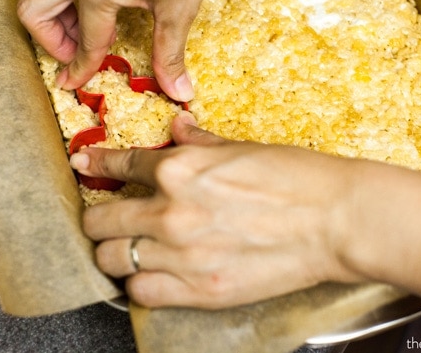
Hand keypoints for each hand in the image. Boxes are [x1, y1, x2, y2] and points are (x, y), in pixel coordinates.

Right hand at [17, 0, 250, 101]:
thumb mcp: (180, 7)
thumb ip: (169, 54)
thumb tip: (177, 90)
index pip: (83, 41)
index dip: (80, 68)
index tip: (74, 83)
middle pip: (34, 11)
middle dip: (54, 41)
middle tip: (82, 54)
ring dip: (62, 17)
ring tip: (98, 31)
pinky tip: (108, 3)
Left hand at [70, 112, 365, 308]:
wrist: (336, 220)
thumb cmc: (296, 178)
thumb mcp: (243, 148)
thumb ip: (199, 143)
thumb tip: (177, 127)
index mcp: (179, 170)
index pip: (119, 165)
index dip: (96, 163)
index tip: (85, 164)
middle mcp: (171, 213)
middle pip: (100, 220)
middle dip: (99, 216)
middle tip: (109, 216)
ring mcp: (182, 255)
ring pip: (112, 260)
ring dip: (116, 252)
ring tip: (130, 248)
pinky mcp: (200, 291)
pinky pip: (141, 293)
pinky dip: (141, 284)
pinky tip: (154, 274)